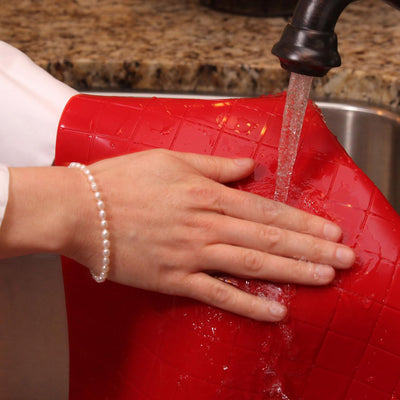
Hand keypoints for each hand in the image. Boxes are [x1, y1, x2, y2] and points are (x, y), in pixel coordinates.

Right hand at [65, 149, 354, 321]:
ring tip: (325, 278)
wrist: (81, 210)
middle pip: (267, 238)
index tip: (329, 231)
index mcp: (206, 194)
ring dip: (291, 272)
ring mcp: (191, 254)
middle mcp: (205, 225)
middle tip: (345, 258)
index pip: (265, 210)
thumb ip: (216, 165)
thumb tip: (251, 168)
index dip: (301, 222)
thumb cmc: (123, 180)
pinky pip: (217, 294)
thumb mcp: (171, 160)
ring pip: (251, 264)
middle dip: (310, 248)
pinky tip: (275, 311)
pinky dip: (248, 303)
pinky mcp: (174, 279)